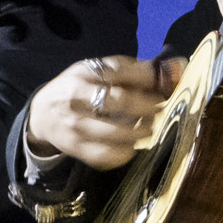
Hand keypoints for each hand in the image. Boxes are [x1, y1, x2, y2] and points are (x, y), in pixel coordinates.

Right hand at [25, 53, 183, 172]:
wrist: (42, 114)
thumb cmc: (82, 89)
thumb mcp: (102, 72)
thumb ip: (140, 71)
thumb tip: (180, 67)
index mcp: (85, 72)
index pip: (120, 71)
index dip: (149, 78)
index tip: (166, 86)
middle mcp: (77, 96)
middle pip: (119, 101)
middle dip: (147, 106)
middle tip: (158, 109)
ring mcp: (75, 124)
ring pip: (113, 131)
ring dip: (139, 131)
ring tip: (148, 128)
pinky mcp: (75, 148)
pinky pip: (104, 155)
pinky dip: (124, 153)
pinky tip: (131, 146)